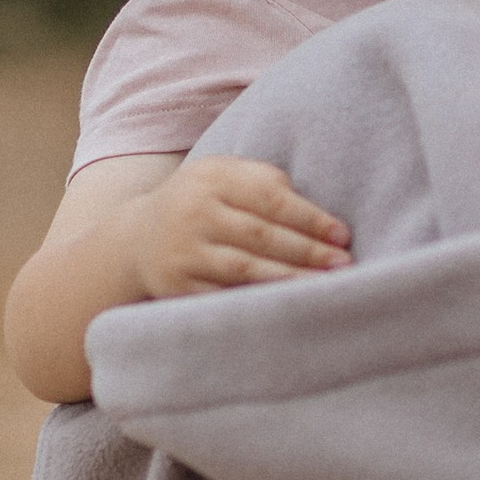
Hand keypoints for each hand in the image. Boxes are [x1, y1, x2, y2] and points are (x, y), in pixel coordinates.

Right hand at [134, 159, 349, 298]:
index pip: (271, 198)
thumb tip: (318, 214)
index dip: (310, 218)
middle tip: (343, 264)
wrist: (137, 238)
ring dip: (291, 279)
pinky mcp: (177, 285)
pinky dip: (259, 298)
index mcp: (212, 178)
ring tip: (325, 285)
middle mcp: (194, 212)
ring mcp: (183, 251)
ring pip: (245, 268)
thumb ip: (265, 181)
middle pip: (261, 235)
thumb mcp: (225, 176)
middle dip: (307, 251)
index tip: (342, 235)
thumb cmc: (201, 203)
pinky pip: (226, 294)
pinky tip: (287, 302)